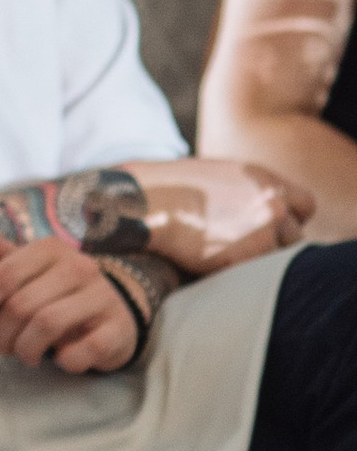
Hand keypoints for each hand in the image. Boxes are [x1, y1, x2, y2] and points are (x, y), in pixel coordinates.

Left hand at [0, 192, 139, 374]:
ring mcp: (102, 296)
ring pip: (47, 325)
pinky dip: (64, 361)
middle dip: (1, 336)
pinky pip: (82, 351)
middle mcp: (78, 266)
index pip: (1, 277)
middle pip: (20, 305)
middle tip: (2, 346)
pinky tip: (62, 358)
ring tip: (26, 354)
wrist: (109, 315)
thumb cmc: (49, 290)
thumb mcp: (15, 263)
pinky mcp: (119, 328)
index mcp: (48, 248)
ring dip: (26, 350)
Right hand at [119, 155, 312, 277]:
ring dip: (257, 261)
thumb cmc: (172, 187)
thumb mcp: (220, 175)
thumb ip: (249, 191)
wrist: (145, 201)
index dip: (289, 218)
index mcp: (266, 180)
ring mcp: (261, 233)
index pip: (305, 205)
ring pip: (277, 260)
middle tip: (244, 247)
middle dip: (274, 244)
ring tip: (224, 256)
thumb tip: (262, 211)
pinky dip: (236, 274)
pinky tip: (210, 263)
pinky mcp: (244, 259)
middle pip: (295, 237)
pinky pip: (253, 276)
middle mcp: (271, 204)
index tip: (272, 226)